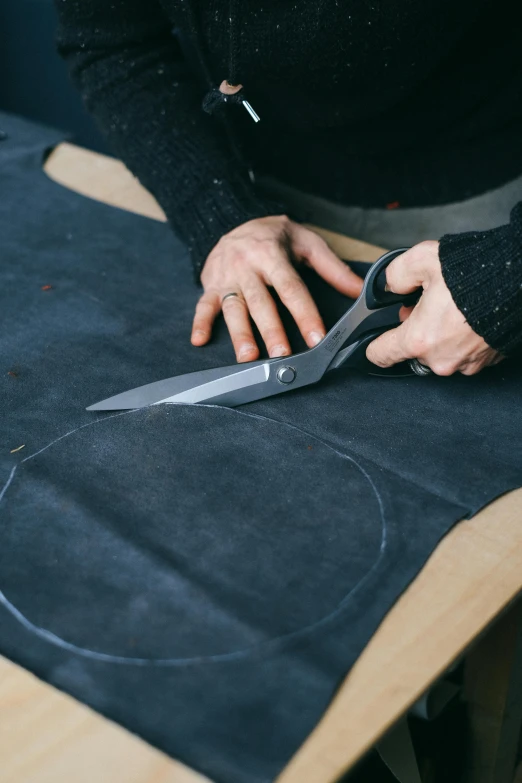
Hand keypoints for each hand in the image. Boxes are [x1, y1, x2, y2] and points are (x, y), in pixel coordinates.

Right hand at [191, 215, 363, 361]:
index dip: (304, 313)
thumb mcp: (306, 242)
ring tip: (248, 356)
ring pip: (233, 308)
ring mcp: (226, 278)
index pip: (291, 288)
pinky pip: (203, 305)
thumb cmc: (274, 235)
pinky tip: (199, 340)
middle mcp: (247, 267)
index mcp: (272, 255)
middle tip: (282, 353)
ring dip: (239, 333)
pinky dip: (199, 323)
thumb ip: (332, 268)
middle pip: (261, 302)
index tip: (316, 336)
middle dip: (271, 330)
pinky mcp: (210, 285)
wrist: (232, 218)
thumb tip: (359, 290)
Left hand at [366, 241, 501, 375]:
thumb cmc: (474, 273)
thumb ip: (395, 275)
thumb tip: (390, 286)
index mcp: (419, 340)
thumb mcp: (422, 259)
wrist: (519, 279)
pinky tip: (469, 317)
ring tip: (452, 309)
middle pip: (413, 351)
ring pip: (440, 352)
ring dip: (441, 335)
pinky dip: (463, 338)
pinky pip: (464, 353)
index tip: (376, 338)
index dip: (374, 344)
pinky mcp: (485, 361)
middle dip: (415, 330)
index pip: (380, 355)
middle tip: (427, 306)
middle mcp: (440, 359)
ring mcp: (465, 364)